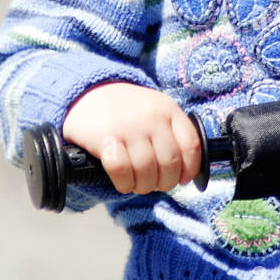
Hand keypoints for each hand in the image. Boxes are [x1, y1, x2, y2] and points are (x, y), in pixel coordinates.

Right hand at [62, 81, 202, 194]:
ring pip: (147, 169)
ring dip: (144, 186)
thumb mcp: (155, 110)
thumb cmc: (126, 110)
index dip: (190, 169)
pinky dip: (124, 183)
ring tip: (138, 185)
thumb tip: (184, 172)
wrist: (88, 93)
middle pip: (170, 162)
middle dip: (165, 182)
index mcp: (168, 110)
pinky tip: (123, 183)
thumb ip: (171, 134)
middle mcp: (152, 117)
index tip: (183, 179)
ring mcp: (129, 126)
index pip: (191, 145)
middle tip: (155, 185)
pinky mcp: (105, 137)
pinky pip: (121, 170)